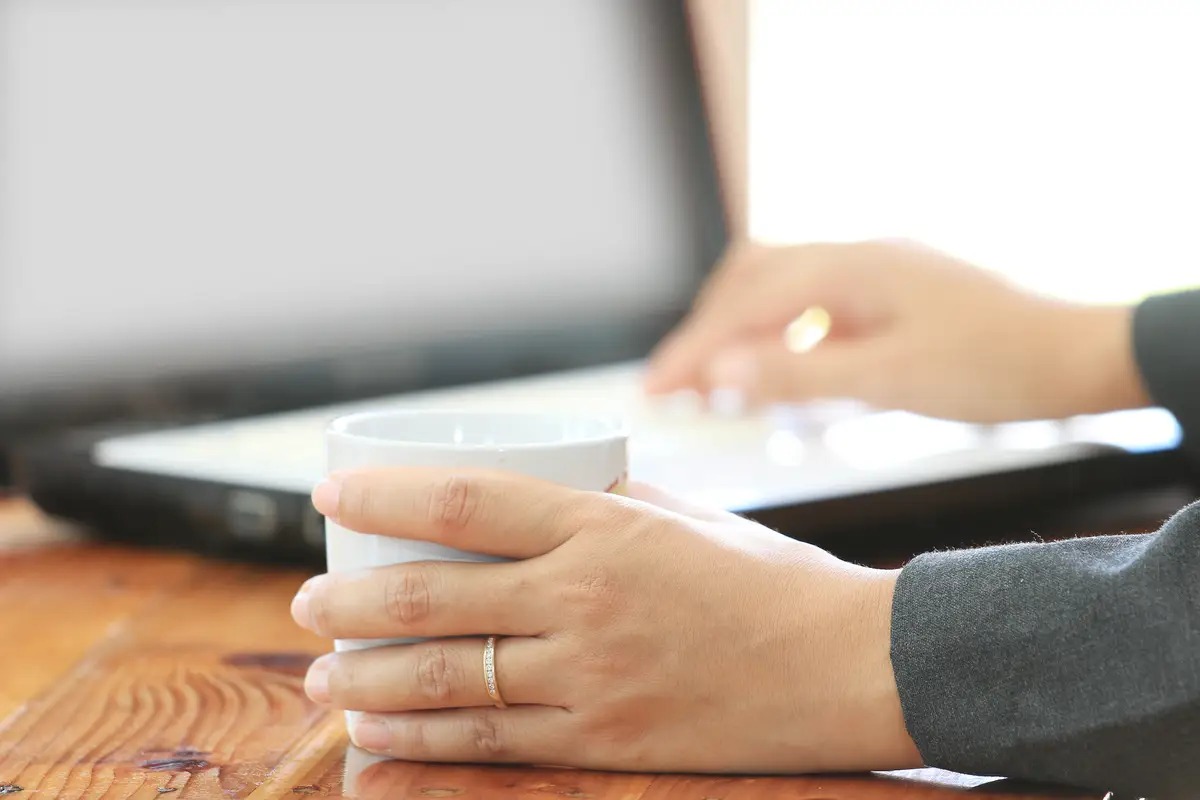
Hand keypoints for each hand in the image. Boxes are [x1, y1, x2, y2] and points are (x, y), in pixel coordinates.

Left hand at [291, 469, 920, 772]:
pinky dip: (424, 743)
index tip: (329, 494)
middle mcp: (584, 599)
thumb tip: (541, 491)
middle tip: (306, 604)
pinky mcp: (605, 741)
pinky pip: (493, 744)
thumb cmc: (771, 580)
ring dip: (368, 680)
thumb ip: (606, 503)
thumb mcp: (686, 517)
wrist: (847, 665)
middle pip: (433, 597)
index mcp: (602, 527)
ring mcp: (591, 677)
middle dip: (349, 602)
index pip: (467, 501)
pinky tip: (379, 739)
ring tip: (321, 679)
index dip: (385, 494)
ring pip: (447, 680)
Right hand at [645, 239, 1148, 422]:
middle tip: (676, 387)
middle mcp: (855, 256)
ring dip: (741, 331)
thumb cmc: (995, 367)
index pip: (744, 303)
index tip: (653, 389)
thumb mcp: (888, 379)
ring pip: (779, 287)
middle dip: (707, 330)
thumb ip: (796, 374)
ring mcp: (872, 270)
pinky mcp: (887, 292)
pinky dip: (781, 338)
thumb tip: (716, 369)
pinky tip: (781, 374)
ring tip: (717, 384)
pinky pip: (814, 305)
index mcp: (850, 267)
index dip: (692, 347)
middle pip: (750, 278)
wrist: (1076, 357)